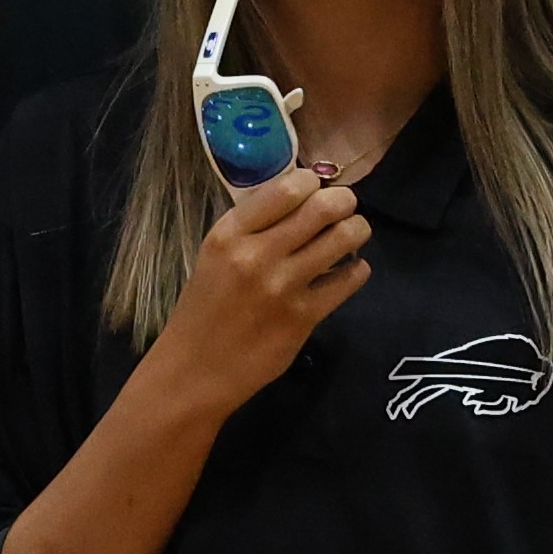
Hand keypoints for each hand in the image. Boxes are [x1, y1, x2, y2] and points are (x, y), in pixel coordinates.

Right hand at [153, 165, 370, 423]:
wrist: (195, 371)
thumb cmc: (205, 310)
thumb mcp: (216, 256)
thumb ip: (255, 227)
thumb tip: (304, 198)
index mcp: (229, 234)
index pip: (287, 188)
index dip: (312, 183)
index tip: (316, 190)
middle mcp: (257, 254)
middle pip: (323, 207)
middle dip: (343, 202)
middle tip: (345, 208)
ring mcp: (283, 286)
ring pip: (344, 238)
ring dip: (356, 230)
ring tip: (353, 235)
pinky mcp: (304, 317)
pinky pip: (350, 279)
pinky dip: (357, 270)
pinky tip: (349, 272)